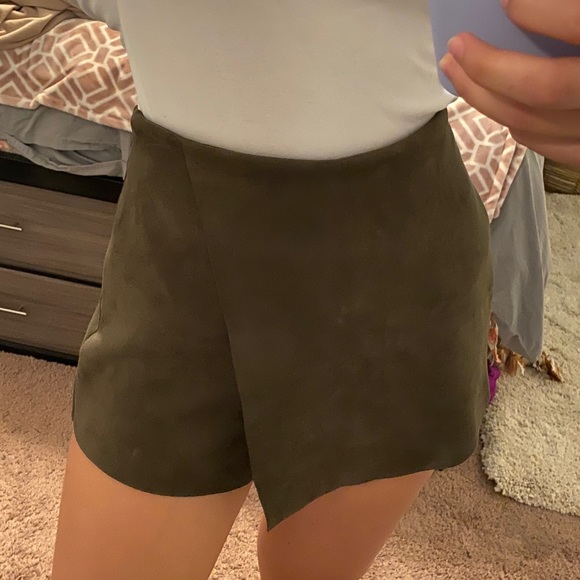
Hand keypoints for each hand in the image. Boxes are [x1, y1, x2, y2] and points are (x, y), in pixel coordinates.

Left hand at [440, 0, 579, 167]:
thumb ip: (576, 14)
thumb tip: (525, 6)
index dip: (540, 13)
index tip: (508, 4)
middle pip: (544, 87)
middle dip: (489, 66)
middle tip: (456, 46)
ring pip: (534, 122)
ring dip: (485, 98)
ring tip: (458, 72)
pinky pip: (548, 145)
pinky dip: (516, 124)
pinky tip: (498, 104)